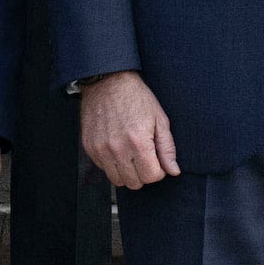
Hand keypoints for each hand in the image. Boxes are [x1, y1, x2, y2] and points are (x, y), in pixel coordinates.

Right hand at [80, 69, 179, 191]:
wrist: (107, 81)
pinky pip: (103, 168)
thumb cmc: (136, 97)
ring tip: (131, 156)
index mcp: (138, 142)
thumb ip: (167, 148)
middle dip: (144, 174)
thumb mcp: (159, 119)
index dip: (158, 172)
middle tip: (145, 158)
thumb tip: (173, 171)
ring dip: (127, 173)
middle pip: (134, 183)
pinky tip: (118, 149)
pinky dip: (113, 164)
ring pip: (117, 180)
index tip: (157, 161)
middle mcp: (118, 148)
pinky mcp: (90, 147)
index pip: (151, 177)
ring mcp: (101, 149)